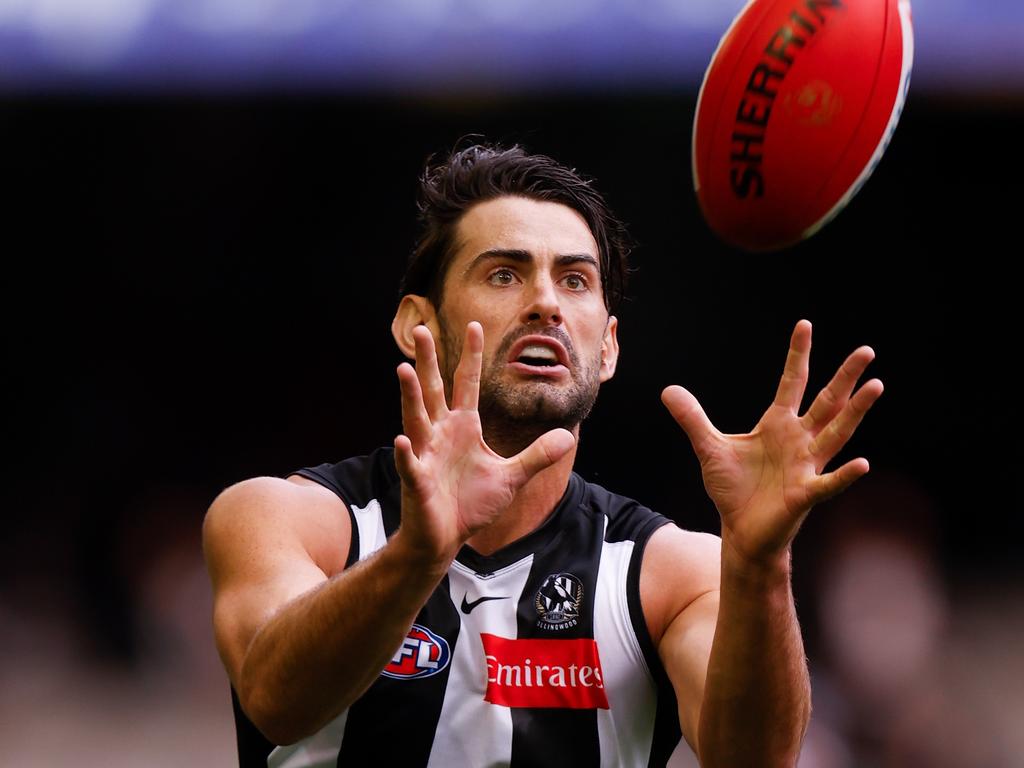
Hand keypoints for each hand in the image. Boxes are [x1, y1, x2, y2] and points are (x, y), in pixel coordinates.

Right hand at [393, 322, 575, 562]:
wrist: (445, 537)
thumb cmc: (471, 504)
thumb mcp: (512, 477)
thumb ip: (536, 455)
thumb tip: (568, 436)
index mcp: (463, 427)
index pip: (467, 384)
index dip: (472, 356)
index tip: (475, 326)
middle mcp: (440, 434)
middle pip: (433, 390)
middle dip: (428, 361)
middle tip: (421, 329)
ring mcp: (426, 455)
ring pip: (416, 419)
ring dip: (410, 396)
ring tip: (403, 369)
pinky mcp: (417, 481)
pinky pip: (410, 464)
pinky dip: (406, 453)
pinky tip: (402, 439)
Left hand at [661, 320, 882, 564]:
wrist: (740, 531)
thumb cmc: (733, 489)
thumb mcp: (708, 447)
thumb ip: (693, 418)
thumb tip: (668, 390)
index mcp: (777, 425)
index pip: (791, 382)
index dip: (797, 355)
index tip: (804, 324)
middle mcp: (798, 440)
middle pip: (826, 402)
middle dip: (845, 377)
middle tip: (867, 350)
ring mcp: (805, 466)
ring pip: (836, 434)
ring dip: (855, 411)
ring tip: (876, 386)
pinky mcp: (804, 494)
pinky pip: (827, 483)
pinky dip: (844, 475)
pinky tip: (862, 463)